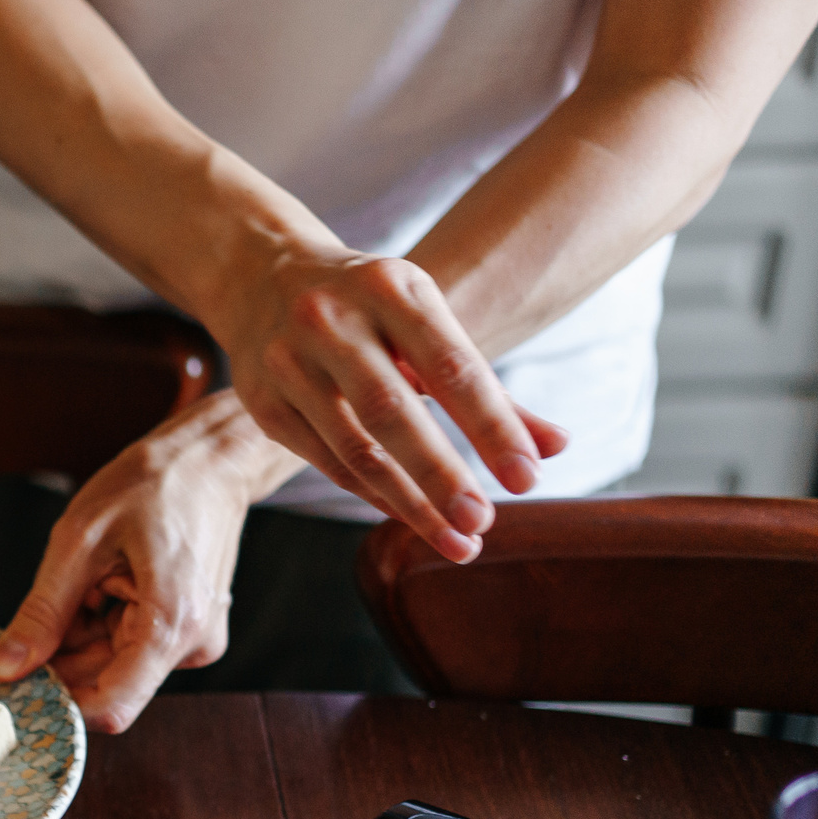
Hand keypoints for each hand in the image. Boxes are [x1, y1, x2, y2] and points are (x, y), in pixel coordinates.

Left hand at [0, 391, 268, 731]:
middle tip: (42, 606)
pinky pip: (128, 646)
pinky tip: (103, 582)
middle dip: (62, 656)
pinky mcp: (185, 632)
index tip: (17, 682)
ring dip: (81, 634)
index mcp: (172, 625)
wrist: (209, 460)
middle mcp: (191, 645)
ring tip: (86, 578)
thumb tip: (5, 669)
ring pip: (111, 665)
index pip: (110, 707)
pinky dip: (100, 622)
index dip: (58, 702)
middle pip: (104, 683)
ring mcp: (192, 641)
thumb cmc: (150, 486)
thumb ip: (42, 614)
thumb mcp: (78, 544)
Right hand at [216, 246, 567, 561]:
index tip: (526, 479)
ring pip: (354, 447)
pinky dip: (372, 494)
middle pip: (391, 411)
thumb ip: (488, 387)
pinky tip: (410, 518)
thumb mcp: (427, 322)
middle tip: (482, 523)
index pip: (451, 367)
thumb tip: (555, 447)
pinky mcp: (262, 401)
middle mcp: (331, 320)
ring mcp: (288, 361)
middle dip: (441, 474)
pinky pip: (325, 461)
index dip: (491, 427)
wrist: (262, 277)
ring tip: (457, 541)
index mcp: (390, 288)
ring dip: (409, 502)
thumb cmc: (370, 307)